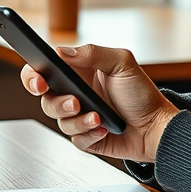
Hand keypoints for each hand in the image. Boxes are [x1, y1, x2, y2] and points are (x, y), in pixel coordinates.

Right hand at [21, 45, 179, 162]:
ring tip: (98, 117)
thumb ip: (93, 53)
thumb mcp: (122, 63)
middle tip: (75, 102)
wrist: (157, 126)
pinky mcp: (86, 138)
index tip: (39, 81)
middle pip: (46, 99)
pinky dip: (90, 135)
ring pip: (60, 122)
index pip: (43, 71)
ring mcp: (80, 117)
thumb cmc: (142, 94)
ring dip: (78, 120)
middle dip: (57, 103)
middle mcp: (76, 94)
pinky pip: (75, 140)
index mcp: (79, 73)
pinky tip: (105, 129)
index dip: (33, 76)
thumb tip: (62, 51)